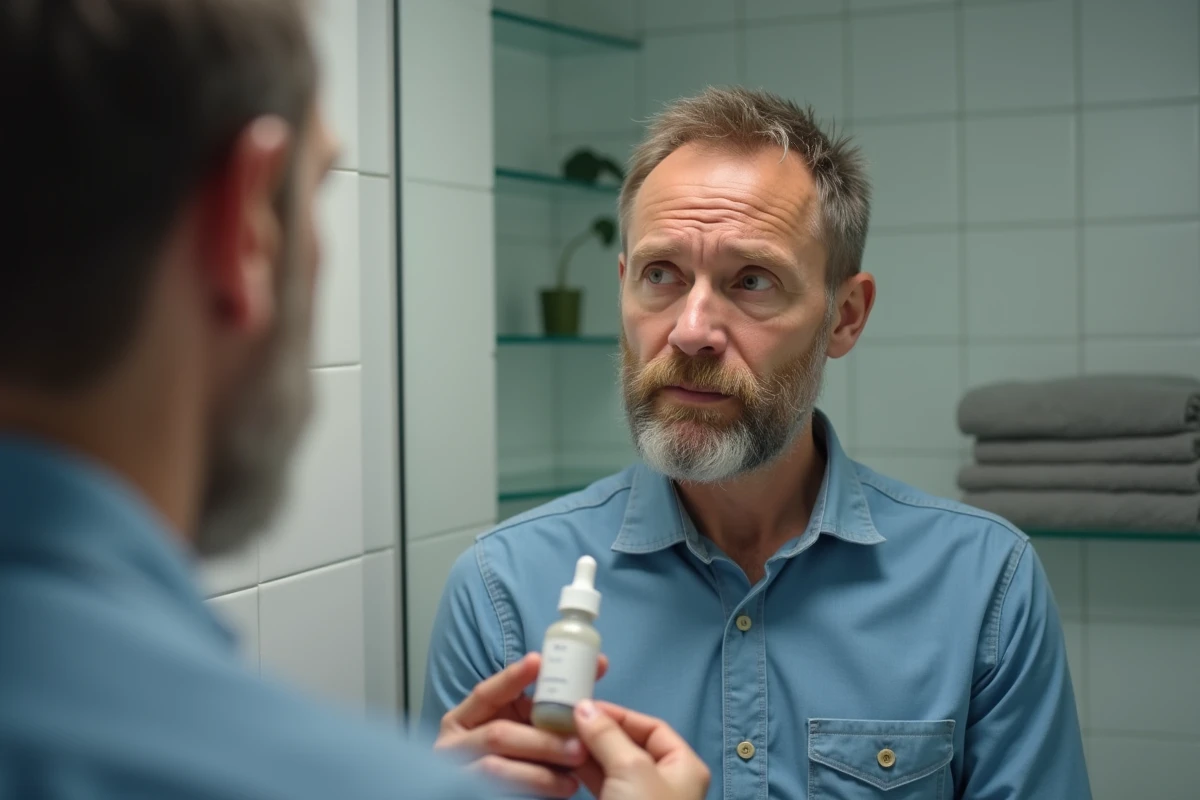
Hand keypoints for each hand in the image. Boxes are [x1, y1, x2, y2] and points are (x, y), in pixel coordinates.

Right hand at [435, 652, 607, 797]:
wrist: (509, 792)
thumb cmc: (523, 753)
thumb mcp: (528, 725)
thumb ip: (549, 702)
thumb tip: (597, 664)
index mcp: (468, 717)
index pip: (487, 692)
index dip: (512, 678)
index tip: (539, 661)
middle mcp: (457, 743)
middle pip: (498, 734)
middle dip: (542, 738)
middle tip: (580, 743)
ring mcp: (461, 773)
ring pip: (498, 767)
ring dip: (543, 769)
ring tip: (578, 768)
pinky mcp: (472, 794)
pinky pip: (502, 791)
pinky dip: (538, 788)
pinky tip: (566, 787)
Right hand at [572, 700, 709, 799]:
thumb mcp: (630, 769)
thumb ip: (607, 735)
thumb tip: (583, 707)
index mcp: (684, 766)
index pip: (651, 727)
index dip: (619, 715)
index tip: (586, 707)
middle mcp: (667, 781)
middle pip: (630, 745)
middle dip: (599, 733)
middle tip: (569, 721)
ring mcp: (642, 798)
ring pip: (613, 766)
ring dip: (588, 752)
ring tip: (563, 738)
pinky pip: (603, 784)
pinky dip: (586, 772)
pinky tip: (567, 762)